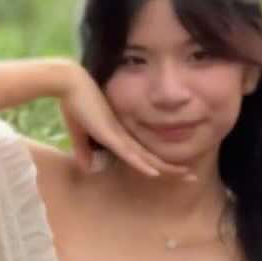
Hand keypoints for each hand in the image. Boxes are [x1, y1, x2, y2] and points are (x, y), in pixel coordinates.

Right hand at [57, 65, 181, 178]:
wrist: (68, 82)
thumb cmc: (75, 103)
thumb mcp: (79, 132)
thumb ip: (83, 149)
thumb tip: (87, 166)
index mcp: (120, 135)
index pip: (145, 155)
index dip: (160, 165)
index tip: (176, 172)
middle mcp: (125, 135)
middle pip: (153, 157)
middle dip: (173, 168)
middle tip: (192, 178)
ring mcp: (120, 134)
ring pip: (147, 157)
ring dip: (167, 168)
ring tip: (187, 176)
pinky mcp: (111, 133)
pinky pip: (130, 153)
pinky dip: (143, 164)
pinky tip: (156, 173)